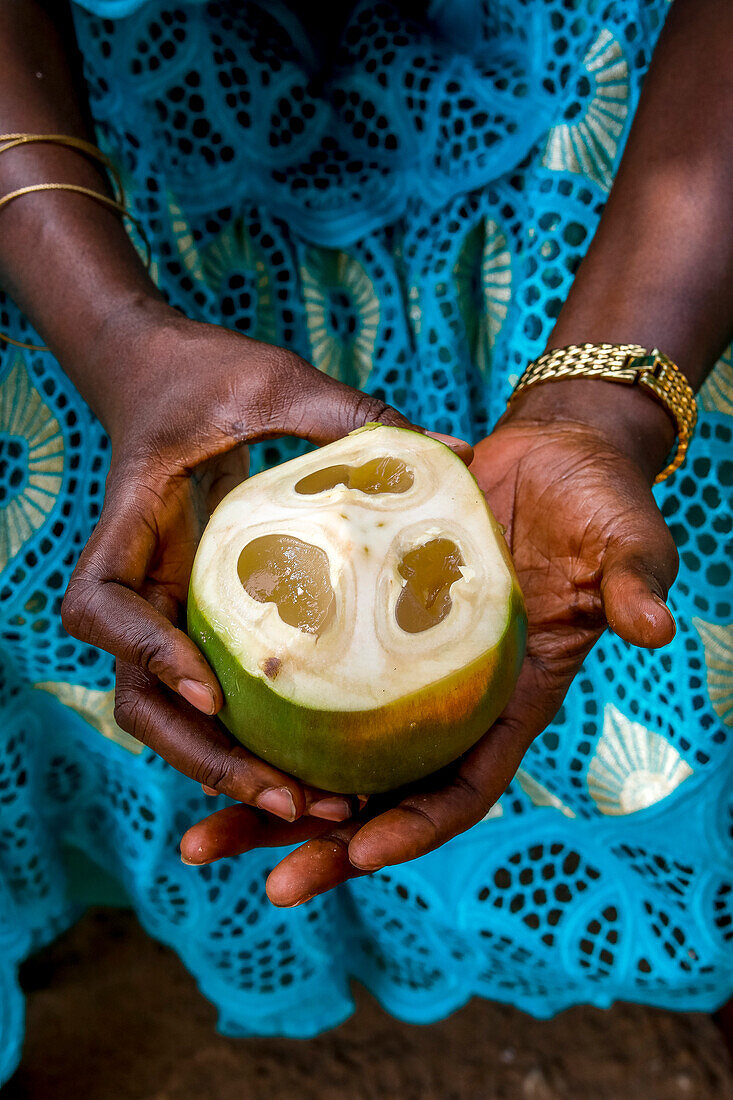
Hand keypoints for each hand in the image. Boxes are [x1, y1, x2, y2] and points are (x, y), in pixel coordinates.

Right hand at [61, 304, 469, 821]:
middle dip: (203, 755)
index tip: (210, 686)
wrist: (160, 372)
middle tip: (293, 796)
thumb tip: (464, 455)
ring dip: (229, 768)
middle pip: (137, 697)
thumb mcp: (277, 385)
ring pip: (169, 714)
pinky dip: (249, 740)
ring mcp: (162, 608)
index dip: (143, 653)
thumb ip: (351, 417)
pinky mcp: (195, 618)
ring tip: (320, 807)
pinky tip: (320, 771)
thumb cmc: (208, 373)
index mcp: (133, 527)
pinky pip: (211, 693)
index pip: (101, 606)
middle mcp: (138, 583)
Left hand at [179, 380, 678, 899]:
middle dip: (326, 845)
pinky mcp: (369, 626)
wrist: (550, 456)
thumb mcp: (624, 537)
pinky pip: (315, 686)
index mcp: (512, 699)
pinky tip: (213, 731)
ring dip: (273, 801)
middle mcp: (452, 699)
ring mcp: (406, 669)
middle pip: (384, 794)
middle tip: (264, 880)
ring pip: (333, 755)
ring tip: (201, 838)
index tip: (360, 855)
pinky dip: (269, 718)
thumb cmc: (594, 501)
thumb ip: (634, 579)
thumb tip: (650, 624)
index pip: (466, 785)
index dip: (418, 826)